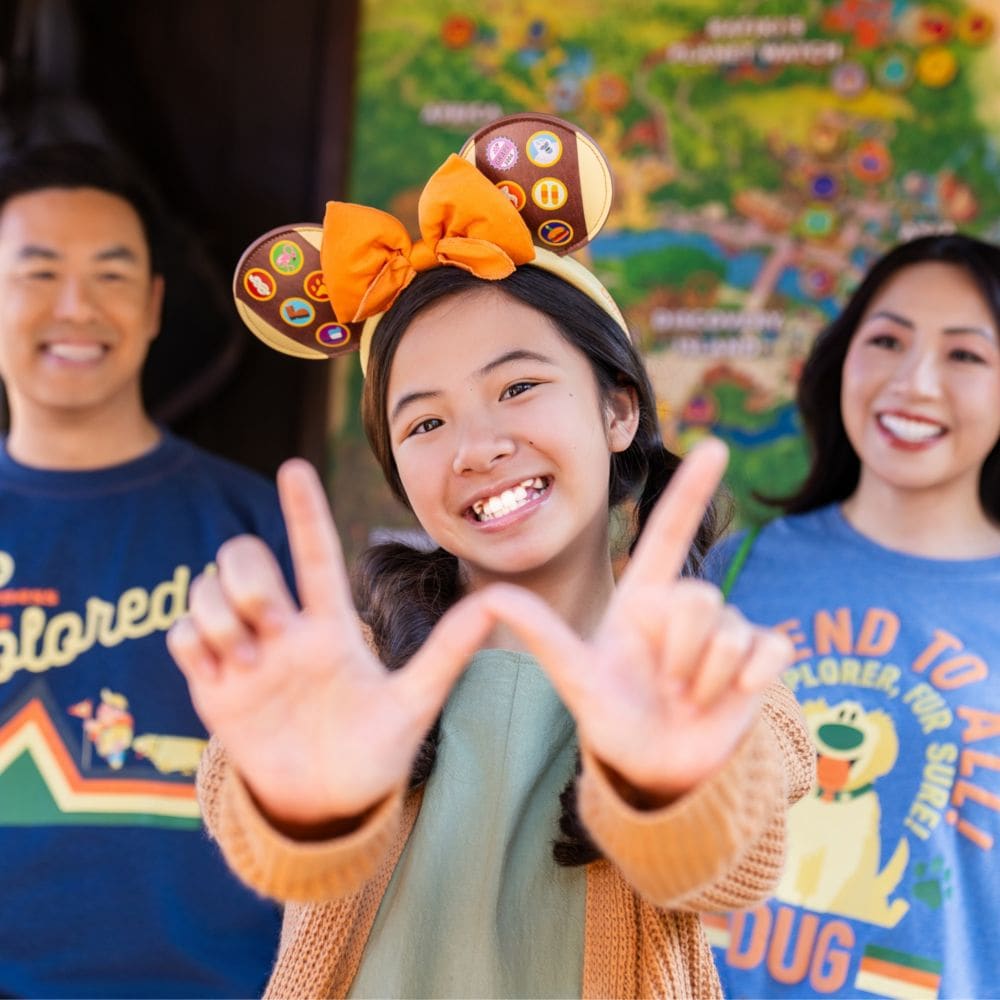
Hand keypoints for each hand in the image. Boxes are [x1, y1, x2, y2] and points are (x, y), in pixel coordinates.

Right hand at [167, 459, 495, 826]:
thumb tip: (498, 603)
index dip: (305, 510)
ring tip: (244, 661)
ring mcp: (244, 654)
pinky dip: (191, 642)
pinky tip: (218, 669)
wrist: (325, 805)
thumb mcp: (413, 703)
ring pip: (206, 588)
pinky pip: (179, 634)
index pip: (315, 554)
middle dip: (250, 579)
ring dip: (218, 615)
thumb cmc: (374, 751)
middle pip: (245, 558)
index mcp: (330, 627)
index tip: (293, 466)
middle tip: (270, 624)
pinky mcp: (210, 683)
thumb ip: (449, 652)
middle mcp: (284, 630)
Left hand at [480, 438, 791, 803]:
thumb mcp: (577, 678)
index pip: (670, 533)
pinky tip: (731, 698)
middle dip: (679, 654)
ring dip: (705, 679)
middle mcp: (686, 606)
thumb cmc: (612, 715)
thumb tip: (490, 595)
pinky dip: (753, 679)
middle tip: (664, 685)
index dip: (693, 488)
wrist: (656, 768)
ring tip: (687, 699)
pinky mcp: (761, 657)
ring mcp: (728, 630)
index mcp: (643, 597)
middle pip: (699, 598)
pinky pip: (771, 647)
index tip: (719, 445)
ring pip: (730, 631)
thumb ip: (543, 634)